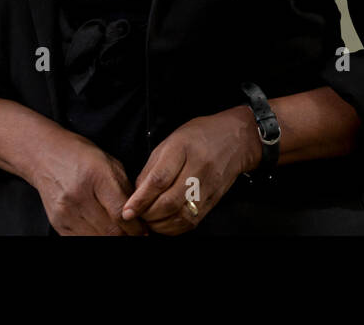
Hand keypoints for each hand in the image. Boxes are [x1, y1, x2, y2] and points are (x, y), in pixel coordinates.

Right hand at [27, 128, 150, 235]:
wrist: (46, 156)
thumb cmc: (81, 156)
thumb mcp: (110, 163)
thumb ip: (125, 190)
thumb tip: (139, 215)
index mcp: (96, 177)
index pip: (120, 213)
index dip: (136, 227)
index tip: (144, 231)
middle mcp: (78, 196)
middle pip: (110, 231)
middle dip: (127, 236)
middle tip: (136, 234)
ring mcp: (65, 212)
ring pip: (96, 239)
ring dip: (112, 238)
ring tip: (121, 233)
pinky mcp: (57, 223)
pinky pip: (81, 240)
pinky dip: (95, 238)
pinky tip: (103, 232)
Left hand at [121, 107, 259, 234]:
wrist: (236, 138)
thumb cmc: (200, 136)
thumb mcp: (171, 141)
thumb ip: (152, 168)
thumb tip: (137, 195)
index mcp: (183, 147)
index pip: (159, 179)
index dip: (141, 199)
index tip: (127, 210)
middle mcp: (198, 167)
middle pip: (169, 202)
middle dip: (148, 215)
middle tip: (137, 216)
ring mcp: (209, 185)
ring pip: (181, 216)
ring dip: (160, 224)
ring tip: (149, 220)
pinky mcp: (214, 199)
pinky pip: (192, 221)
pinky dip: (174, 227)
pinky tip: (165, 223)